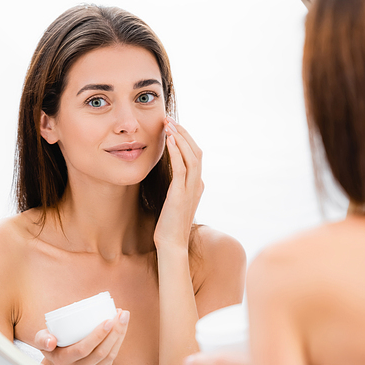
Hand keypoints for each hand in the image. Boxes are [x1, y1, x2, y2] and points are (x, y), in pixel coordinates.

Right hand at [34, 309, 129, 364]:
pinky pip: (112, 357)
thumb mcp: (41, 341)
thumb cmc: (51, 347)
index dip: (97, 336)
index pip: (84, 349)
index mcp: (64, 361)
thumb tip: (51, 341)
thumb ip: (42, 339)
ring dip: (120, 335)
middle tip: (121, 314)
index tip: (108, 320)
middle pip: (102, 352)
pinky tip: (121, 327)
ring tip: (124, 317)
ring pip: (110, 355)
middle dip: (115, 332)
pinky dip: (119, 341)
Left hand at [153, 117, 203, 250]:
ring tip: (168, 124)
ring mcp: (191, 189)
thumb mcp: (173, 203)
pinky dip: (177, 152)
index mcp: (197, 186)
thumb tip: (167, 178)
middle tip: (169, 119)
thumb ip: (174, 189)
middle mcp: (198, 185)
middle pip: (196, 151)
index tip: (172, 128)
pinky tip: (170, 140)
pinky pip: (182, 167)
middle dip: (183, 133)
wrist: (172, 245)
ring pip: (192, 156)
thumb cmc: (169, 227)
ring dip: (180, 137)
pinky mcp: (181, 194)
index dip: (185, 139)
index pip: (195, 156)